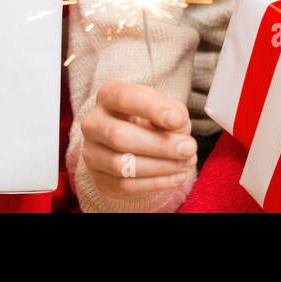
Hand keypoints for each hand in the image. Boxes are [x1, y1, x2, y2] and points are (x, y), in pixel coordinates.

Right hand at [79, 81, 197, 199]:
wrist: (136, 140)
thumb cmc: (151, 118)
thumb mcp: (165, 106)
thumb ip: (173, 112)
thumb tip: (178, 130)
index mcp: (108, 95)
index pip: (124, 98)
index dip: (152, 109)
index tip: (178, 120)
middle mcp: (93, 123)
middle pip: (119, 137)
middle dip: (159, 145)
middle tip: (189, 148)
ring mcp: (91, 153)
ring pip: (121, 165)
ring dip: (160, 167)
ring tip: (186, 163)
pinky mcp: (99, 179)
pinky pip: (125, 186)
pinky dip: (155, 183)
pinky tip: (176, 176)